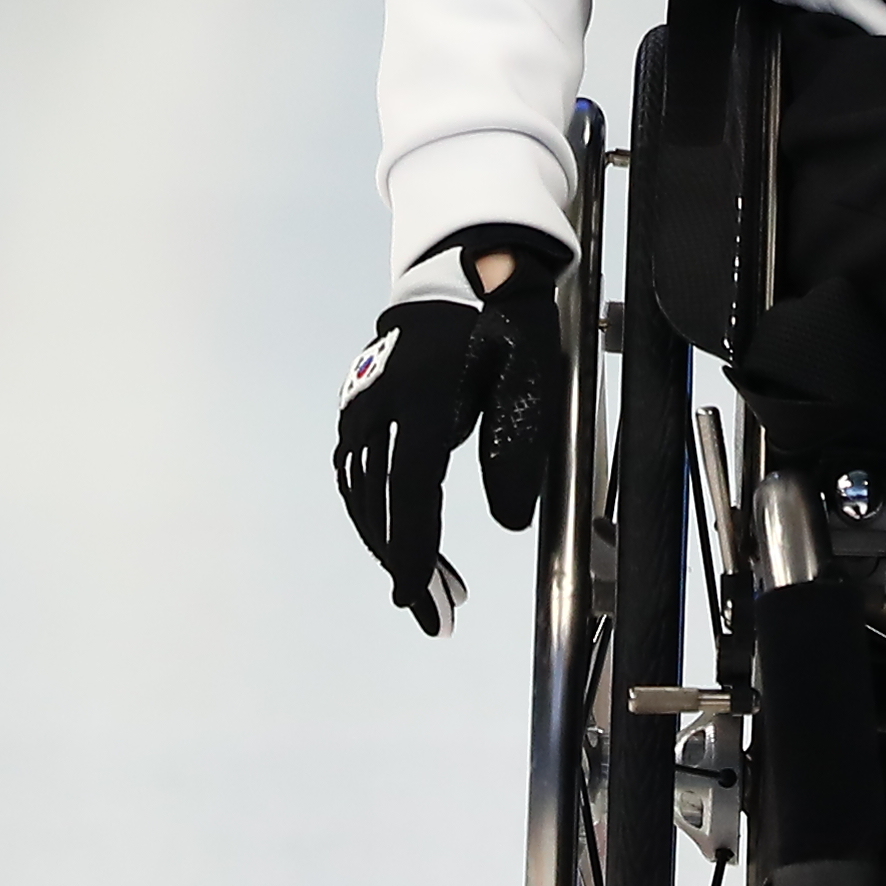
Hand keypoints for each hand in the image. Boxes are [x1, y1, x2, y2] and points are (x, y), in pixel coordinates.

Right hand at [329, 232, 568, 633]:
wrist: (463, 270)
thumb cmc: (503, 321)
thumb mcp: (529, 373)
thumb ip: (518, 446)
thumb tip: (511, 521)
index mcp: (422, 394)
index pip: (411, 486)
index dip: (413, 545)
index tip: (416, 595)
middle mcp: (379, 402)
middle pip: (379, 501)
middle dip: (406, 563)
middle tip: (435, 615)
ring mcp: (360, 405)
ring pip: (362, 493)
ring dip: (392, 544)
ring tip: (433, 589)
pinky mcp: (357, 410)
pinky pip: (356, 475)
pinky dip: (377, 515)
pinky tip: (403, 543)